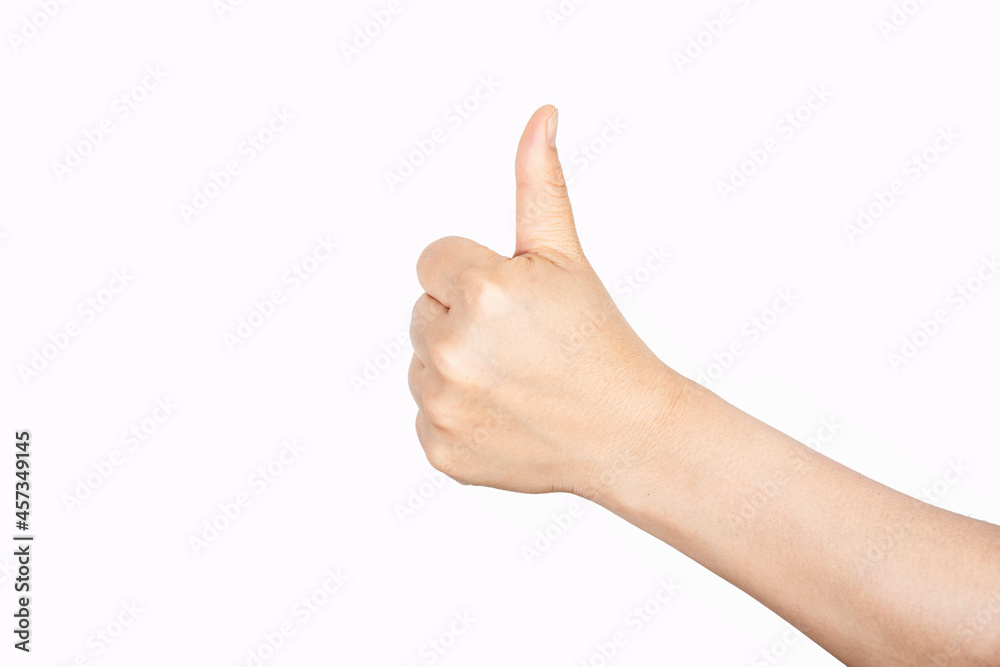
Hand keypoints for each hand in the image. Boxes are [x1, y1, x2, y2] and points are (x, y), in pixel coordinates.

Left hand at [408, 105, 683, 496]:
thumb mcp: (566, 256)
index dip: (475, 276)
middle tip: (520, 344)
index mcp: (481, 292)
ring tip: (515, 380)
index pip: (433, 261)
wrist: (627, 433)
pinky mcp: (440, 449)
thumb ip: (539, 185)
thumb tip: (541, 116)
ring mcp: (442, 406)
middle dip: (463, 319)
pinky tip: (505, 414)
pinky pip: (427, 413)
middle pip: (423, 311)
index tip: (515, 303)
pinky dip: (457, 414)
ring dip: (455, 365)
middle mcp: (451, 350)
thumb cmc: (599, 338)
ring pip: (421, 362)